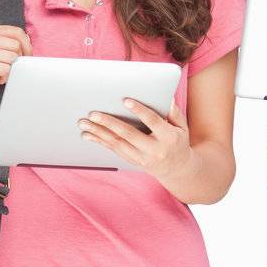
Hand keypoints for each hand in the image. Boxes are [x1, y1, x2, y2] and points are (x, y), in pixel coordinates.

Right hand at [0, 25, 30, 120]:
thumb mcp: (5, 53)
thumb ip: (15, 42)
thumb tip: (28, 38)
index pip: (16, 31)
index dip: (26, 46)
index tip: (22, 56)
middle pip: (16, 44)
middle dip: (18, 59)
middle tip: (8, 68)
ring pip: (12, 57)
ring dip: (11, 69)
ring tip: (0, 73)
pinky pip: (7, 69)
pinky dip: (6, 77)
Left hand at [79, 97, 193, 183]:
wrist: (177, 169)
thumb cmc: (178, 141)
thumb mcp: (182, 127)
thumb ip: (174, 112)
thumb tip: (166, 97)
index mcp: (168, 138)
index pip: (152, 122)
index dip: (139, 111)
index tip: (125, 100)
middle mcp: (153, 149)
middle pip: (128, 134)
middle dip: (109, 123)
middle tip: (93, 113)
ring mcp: (142, 158)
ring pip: (117, 144)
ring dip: (98, 133)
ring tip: (84, 123)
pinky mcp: (132, 161)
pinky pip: (114, 150)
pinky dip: (100, 141)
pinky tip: (88, 135)